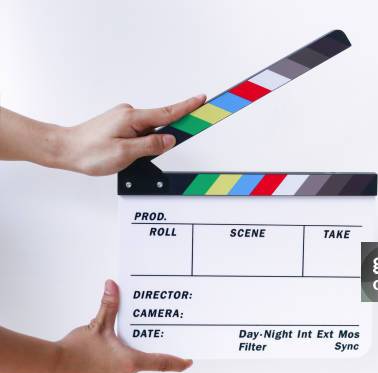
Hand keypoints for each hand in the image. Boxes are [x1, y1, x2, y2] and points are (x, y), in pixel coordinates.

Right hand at [54, 280, 191, 372]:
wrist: (51, 369)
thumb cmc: (74, 350)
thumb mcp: (97, 325)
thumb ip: (109, 305)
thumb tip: (112, 286)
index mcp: (129, 363)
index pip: (161, 363)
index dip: (177, 363)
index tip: (188, 362)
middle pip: (140, 363)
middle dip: (134, 351)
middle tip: (122, 341)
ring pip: (126, 370)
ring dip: (121, 359)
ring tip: (104, 349)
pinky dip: (111, 367)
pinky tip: (98, 358)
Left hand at [55, 95, 205, 175]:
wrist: (64, 148)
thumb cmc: (88, 152)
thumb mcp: (124, 154)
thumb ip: (150, 146)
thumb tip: (170, 140)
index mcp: (133, 118)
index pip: (168, 113)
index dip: (188, 107)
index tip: (203, 100)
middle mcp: (130, 114)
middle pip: (161, 122)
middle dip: (167, 137)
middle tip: (159, 149)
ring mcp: (125, 118)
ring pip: (150, 130)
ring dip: (150, 144)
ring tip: (131, 158)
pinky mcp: (121, 124)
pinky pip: (141, 132)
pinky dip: (142, 142)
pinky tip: (130, 153)